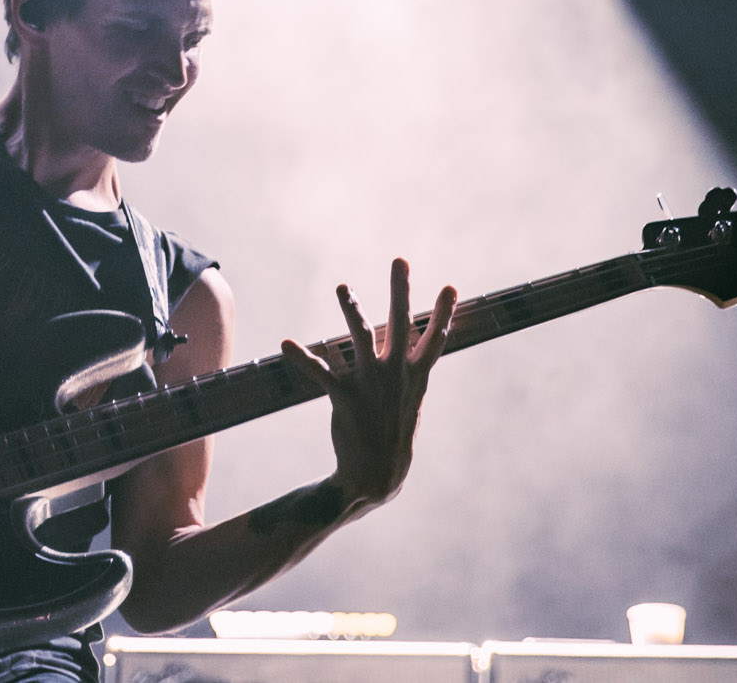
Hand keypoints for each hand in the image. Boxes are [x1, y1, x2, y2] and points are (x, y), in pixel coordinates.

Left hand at [279, 259, 455, 509]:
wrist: (377, 475)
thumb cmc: (393, 436)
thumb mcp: (410, 402)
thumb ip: (410, 374)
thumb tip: (414, 355)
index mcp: (415, 377)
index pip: (434, 340)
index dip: (443, 313)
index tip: (450, 288)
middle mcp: (395, 374)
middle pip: (400, 324)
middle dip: (400, 290)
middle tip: (399, 261)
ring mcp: (370, 383)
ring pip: (360, 336)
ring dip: (351, 308)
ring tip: (343, 287)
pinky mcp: (345, 397)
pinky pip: (320, 372)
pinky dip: (302, 358)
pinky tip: (287, 344)